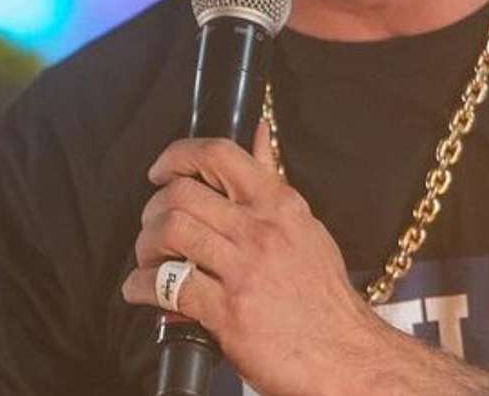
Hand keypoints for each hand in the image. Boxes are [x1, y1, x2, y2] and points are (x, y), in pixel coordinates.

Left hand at [121, 123, 386, 395]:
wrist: (346, 354)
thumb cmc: (324, 293)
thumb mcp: (305, 226)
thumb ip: (274, 180)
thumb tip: (259, 134)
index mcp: (279, 204)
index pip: (220, 155)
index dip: (178, 156)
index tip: (160, 171)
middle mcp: (261, 229)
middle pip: (182, 193)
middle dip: (153, 209)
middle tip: (152, 228)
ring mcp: (245, 270)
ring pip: (170, 231)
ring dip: (145, 246)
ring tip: (149, 260)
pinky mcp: (229, 312)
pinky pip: (168, 286)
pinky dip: (141, 286)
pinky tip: (142, 291)